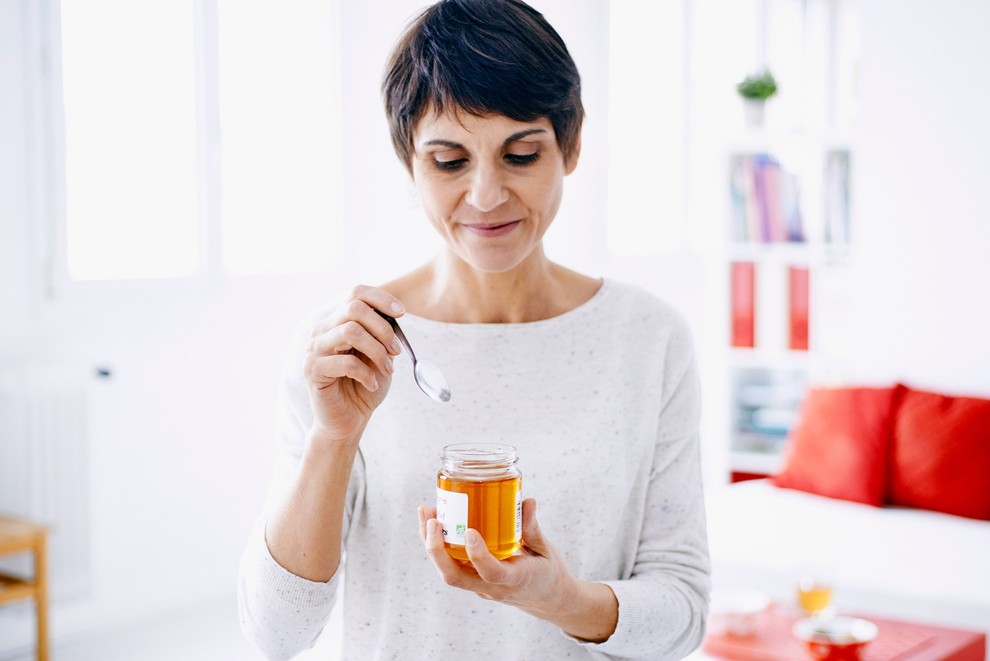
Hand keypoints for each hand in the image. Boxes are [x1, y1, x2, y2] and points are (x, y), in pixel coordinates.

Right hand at [304, 285, 404, 443]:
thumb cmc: (365, 386)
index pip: (355, 294)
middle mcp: (322, 331)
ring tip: (388, 370)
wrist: (349, 420)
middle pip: (354, 308)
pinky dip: (367, 373)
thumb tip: (394, 314)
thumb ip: (382, 333)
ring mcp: (314, 349)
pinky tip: (372, 384)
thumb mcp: (380, 355)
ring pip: (351, 331)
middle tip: (396, 351)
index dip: (381, 299)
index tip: (402, 313)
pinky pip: (346, 362)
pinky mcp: (313, 370)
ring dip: (377, 351)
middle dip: (383, 329)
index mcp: (337, 322)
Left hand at [417, 498, 618, 641]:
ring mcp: (481, 588)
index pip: (491, 573)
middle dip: (437, 549)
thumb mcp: (546, 550)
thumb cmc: (548, 573)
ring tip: (427, 514)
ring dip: (432, 545)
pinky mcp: (475, 582)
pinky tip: (436, 524)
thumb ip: (532, 528)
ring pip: (449, 573)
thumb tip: (526, 502)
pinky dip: (440, 547)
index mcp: (516, 579)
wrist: (550, 601)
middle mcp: (493, 588)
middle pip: (455, 577)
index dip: (477, 554)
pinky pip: (452, 567)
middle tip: (432, 519)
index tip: (469, 531)